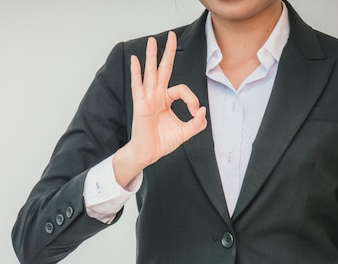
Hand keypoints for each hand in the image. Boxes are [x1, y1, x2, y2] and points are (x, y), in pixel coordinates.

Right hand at [113, 31, 206, 187]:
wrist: (148, 154)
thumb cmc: (162, 142)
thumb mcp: (185, 132)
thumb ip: (196, 123)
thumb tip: (203, 111)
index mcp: (166, 100)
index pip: (181, 90)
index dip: (192, 99)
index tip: (195, 112)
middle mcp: (156, 96)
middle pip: (163, 70)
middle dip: (168, 52)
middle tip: (171, 35)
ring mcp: (147, 99)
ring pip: (150, 73)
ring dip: (152, 56)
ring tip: (152, 41)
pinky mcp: (140, 105)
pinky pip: (137, 85)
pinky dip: (135, 72)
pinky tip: (134, 60)